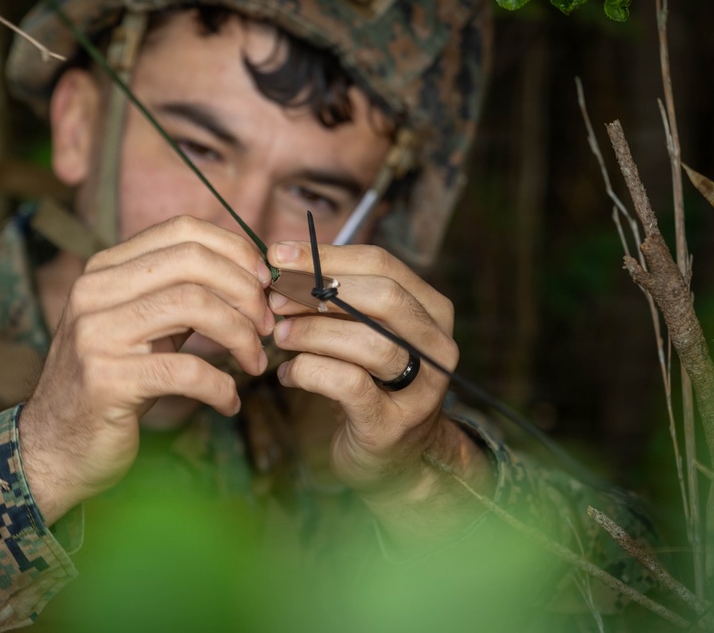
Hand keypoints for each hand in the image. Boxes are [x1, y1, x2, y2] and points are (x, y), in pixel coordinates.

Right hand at [20, 216, 274, 523]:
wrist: (54, 446)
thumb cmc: (114, 383)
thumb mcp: (142, 326)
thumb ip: (180, 294)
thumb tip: (250, 276)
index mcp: (105, 269)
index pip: (182, 230)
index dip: (234, 250)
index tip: (263, 282)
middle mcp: (94, 291)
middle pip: (193, 261)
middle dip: (245, 291)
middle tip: (267, 326)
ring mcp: (96, 334)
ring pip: (194, 305)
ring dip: (241, 335)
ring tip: (255, 362)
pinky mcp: (107, 380)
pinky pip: (186, 370)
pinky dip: (221, 386)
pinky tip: (229, 401)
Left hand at [266, 241, 492, 543]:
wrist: (393, 458)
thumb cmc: (369, 382)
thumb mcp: (359, 332)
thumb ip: (333, 298)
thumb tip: (281, 262)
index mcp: (431, 310)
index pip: (381, 263)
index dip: (326, 255)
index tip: (278, 254)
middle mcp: (437, 345)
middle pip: (382, 296)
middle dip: (319, 291)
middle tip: (275, 299)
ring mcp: (422, 387)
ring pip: (367, 341)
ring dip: (311, 332)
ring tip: (278, 336)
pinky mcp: (393, 423)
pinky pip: (348, 384)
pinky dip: (308, 372)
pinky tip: (287, 375)